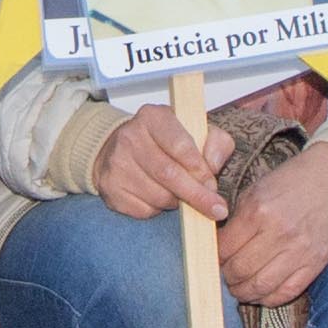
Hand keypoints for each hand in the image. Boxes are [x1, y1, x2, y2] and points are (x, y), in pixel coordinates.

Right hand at [90, 105, 230, 224]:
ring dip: (177, 202)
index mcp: (153, 117)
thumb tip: (214, 166)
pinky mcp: (110, 187)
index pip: (180, 144)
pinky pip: (144, 209)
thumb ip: (216, 142)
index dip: (199, 168)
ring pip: (158, 195)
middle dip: (196, 195)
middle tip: (214, 208)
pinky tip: (159, 197)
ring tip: (181, 195)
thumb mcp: (195, 131)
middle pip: (169, 174)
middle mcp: (130, 137)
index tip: (212, 184)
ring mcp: (117, 163)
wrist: (120, 150)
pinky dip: (159, 209)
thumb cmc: (164, 142)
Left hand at [217, 141, 327, 307]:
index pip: (225, 249)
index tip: (215, 259)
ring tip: (240, 288)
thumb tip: (217, 248)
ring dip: (244, 292)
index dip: (215, 258)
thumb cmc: (291, 183)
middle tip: (226, 275)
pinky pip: (287, 292)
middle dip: (227, 277)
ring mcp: (299, 251)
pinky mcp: (315, 263)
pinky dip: (269, 298)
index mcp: (259, 211)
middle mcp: (279, 233)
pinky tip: (262, 292)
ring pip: (261, 287)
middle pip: (240, 271)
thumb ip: (236, 220)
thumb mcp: (255, 190)